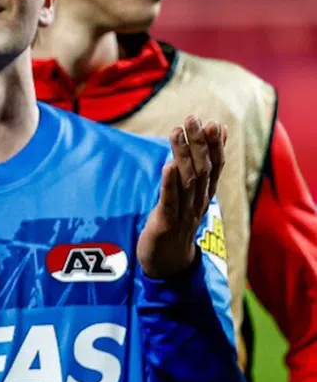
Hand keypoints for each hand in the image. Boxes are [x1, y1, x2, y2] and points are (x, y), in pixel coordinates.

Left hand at [138, 116, 227, 279]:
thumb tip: (203, 147)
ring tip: (177, 132)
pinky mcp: (166, 224)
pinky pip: (169, 202)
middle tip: (193, 118)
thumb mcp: (187, 198)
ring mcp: (184, 214)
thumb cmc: (175, 224)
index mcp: (204, 196)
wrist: (166, 263)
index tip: (215, 123)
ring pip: (187, 182)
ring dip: (183, 155)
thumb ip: (195, 174)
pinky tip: (167, 166)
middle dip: (199, 143)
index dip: (216, 146)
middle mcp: (198, 203)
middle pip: (202, 169)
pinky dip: (169, 184)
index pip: (215, 167)